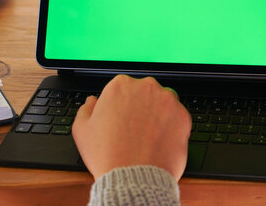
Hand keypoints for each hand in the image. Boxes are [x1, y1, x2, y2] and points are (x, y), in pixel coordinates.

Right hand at [72, 74, 191, 180]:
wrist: (133, 179)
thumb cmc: (107, 155)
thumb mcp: (82, 130)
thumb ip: (86, 109)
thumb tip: (92, 101)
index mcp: (120, 86)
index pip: (123, 88)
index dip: (120, 105)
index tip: (121, 118)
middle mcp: (145, 87)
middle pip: (144, 92)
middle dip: (140, 107)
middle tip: (134, 129)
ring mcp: (167, 101)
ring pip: (163, 103)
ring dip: (157, 114)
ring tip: (147, 137)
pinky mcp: (183, 116)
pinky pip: (177, 117)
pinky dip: (171, 127)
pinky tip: (158, 141)